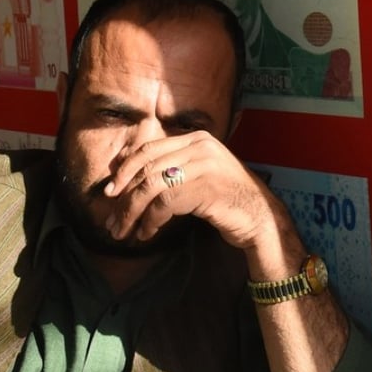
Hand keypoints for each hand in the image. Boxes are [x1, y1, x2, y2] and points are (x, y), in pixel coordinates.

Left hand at [102, 130, 283, 252]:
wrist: (261, 217)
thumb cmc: (228, 199)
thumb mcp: (201, 174)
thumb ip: (174, 167)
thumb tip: (130, 172)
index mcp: (197, 139)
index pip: (150, 148)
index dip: (126, 169)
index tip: (111, 191)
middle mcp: (200, 147)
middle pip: (147, 167)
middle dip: (124, 195)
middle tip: (112, 218)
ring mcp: (204, 166)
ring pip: (152, 186)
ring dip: (132, 212)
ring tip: (124, 231)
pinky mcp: (206, 188)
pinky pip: (165, 203)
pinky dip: (151, 220)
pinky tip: (147, 233)